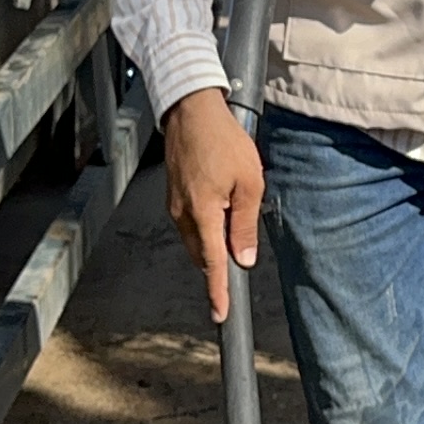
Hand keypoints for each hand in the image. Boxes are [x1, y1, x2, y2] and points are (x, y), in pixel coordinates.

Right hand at [163, 90, 264, 321]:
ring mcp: (175, 204)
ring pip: (196, 237)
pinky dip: (206, 223)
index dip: (218, 291)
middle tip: (241, 247)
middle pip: (202, 253)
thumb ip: (245, 224)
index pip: (212, 264)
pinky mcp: (174, 195)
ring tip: (234, 209)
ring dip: (214, 237)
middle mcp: (182, 214)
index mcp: (202, 214)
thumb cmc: (223, 141)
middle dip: (220, 258)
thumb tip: (243, 258)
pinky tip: (221, 202)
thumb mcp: (249, 183)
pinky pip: (191, 221)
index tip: (221, 313)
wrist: (192, 110)